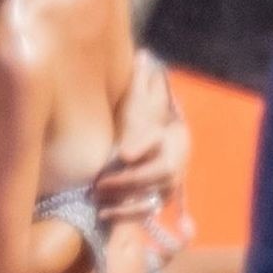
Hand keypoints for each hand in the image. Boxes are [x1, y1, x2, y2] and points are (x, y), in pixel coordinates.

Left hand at [96, 51, 190, 228]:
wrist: (162, 144)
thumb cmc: (145, 119)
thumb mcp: (144, 100)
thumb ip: (143, 82)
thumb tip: (142, 55)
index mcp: (173, 134)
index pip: (159, 139)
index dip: (143, 146)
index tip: (124, 153)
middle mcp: (175, 161)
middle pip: (158, 174)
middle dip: (128, 179)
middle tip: (100, 181)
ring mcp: (168, 184)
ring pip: (151, 197)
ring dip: (124, 200)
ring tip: (97, 197)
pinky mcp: (156, 201)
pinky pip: (144, 214)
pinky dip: (124, 218)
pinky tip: (101, 215)